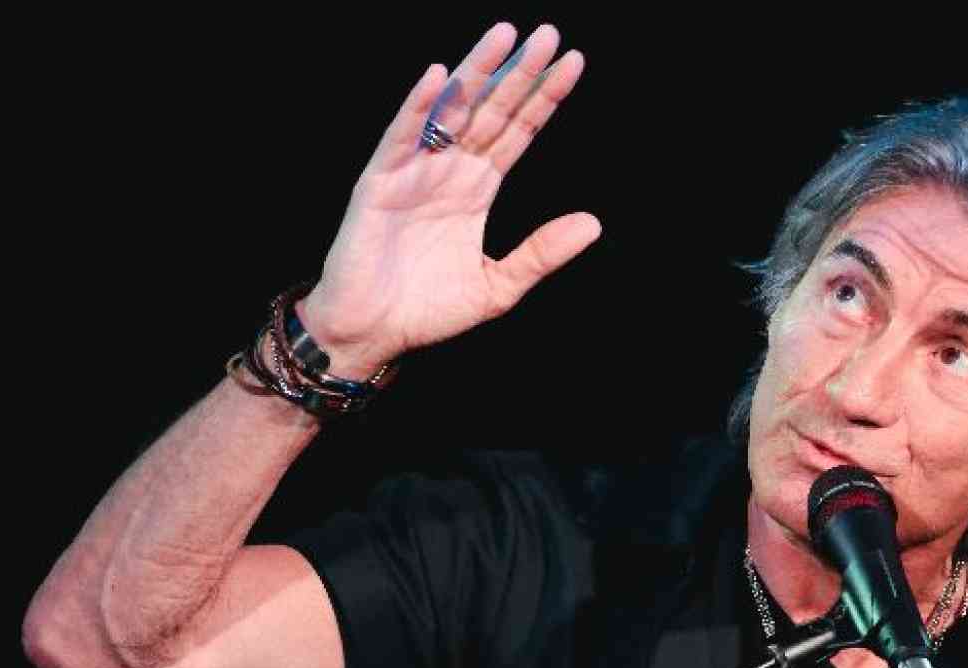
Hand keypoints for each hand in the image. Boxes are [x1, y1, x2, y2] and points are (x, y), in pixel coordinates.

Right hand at [297, 23, 599, 376]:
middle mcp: (449, 170)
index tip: (573, 63)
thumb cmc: (428, 310)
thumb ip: (542, 253)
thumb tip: (593, 223)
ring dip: (476, 72)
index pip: (517, 131)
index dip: (543, 98)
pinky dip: (419, 107)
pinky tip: (441, 77)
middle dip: (518, 72)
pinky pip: (401, 137)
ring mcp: (413, 171)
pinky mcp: (379, 183)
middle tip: (548, 33)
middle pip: (490, 110)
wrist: (373, 334)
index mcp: (477, 188)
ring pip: (450, 111)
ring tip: (505, 35)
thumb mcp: (498, 286)